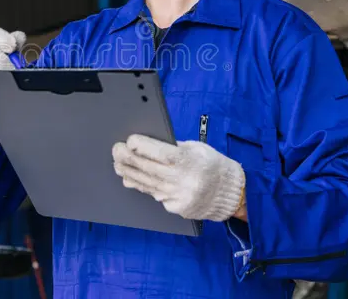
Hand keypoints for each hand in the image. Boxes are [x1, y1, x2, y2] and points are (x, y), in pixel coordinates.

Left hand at [112, 135, 245, 221]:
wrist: (230, 193)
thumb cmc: (212, 165)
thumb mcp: (197, 149)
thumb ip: (174, 147)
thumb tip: (147, 145)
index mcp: (190, 161)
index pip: (161, 153)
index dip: (143, 146)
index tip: (130, 140)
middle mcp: (183, 180)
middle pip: (149, 168)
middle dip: (129, 158)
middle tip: (116, 150)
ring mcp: (179, 196)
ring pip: (147, 183)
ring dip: (129, 173)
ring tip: (117, 164)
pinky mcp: (176, 207)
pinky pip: (154, 195)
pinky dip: (141, 186)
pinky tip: (129, 179)